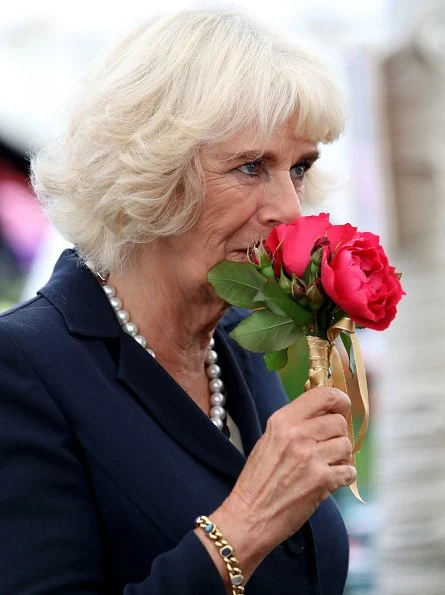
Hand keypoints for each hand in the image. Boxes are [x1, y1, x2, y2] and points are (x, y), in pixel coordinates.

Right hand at [208, 386, 354, 581]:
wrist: (249, 516)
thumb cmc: (258, 479)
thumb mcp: (269, 440)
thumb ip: (295, 423)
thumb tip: (325, 411)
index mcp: (281, 420)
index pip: (322, 395)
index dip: (339, 399)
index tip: (342, 407)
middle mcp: (296, 434)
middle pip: (338, 421)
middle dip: (338, 434)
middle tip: (328, 446)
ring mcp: (310, 457)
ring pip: (346, 445)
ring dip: (341, 457)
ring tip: (326, 465)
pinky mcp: (321, 481)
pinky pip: (349, 471)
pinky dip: (343, 476)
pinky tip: (329, 480)